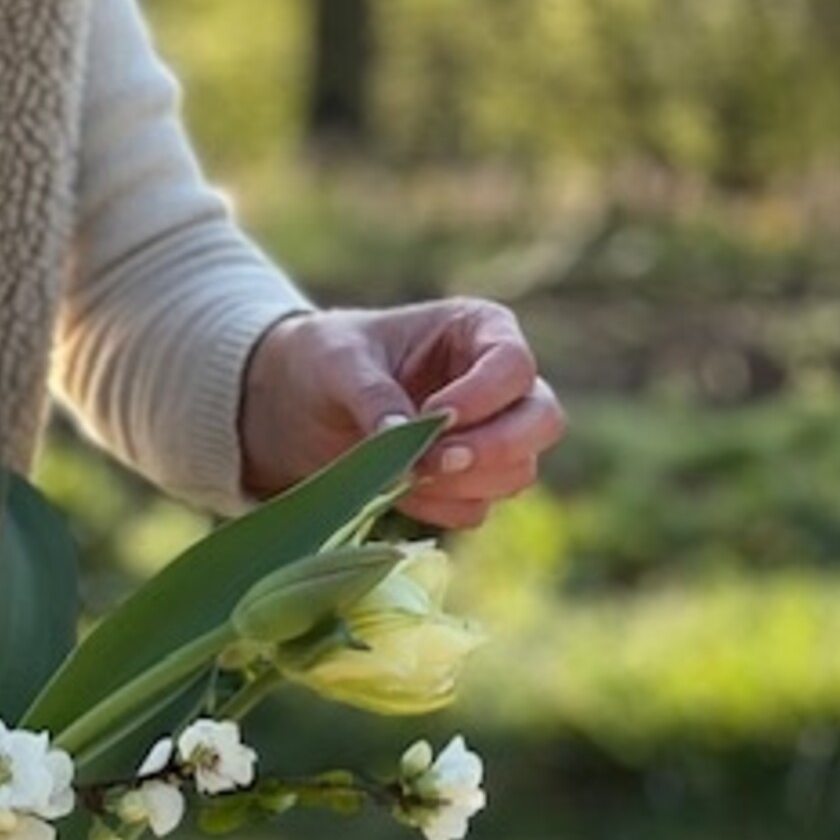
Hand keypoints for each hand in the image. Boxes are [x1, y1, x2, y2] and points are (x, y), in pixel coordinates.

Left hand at [239, 300, 566, 530]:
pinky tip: (401, 491)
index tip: (432, 416)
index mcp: (480, 330)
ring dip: (464, 484)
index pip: (514, 366)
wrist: (297, 406)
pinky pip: (478, 509)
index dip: (482, 399)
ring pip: (518, 472)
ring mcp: (490, 437)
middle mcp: (500, 384)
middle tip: (433, 461)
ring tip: (404, 474)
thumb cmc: (324, 361)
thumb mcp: (337, 361)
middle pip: (542, 422)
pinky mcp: (467, 483)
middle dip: (493, 449)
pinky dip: (442, 509)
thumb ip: (373, 394)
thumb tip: (404, 442)